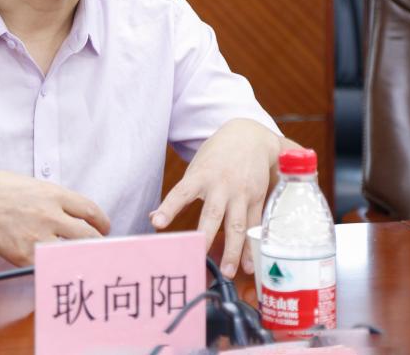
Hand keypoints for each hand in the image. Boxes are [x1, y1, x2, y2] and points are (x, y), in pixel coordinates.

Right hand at [0, 171, 110, 265]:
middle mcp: (49, 215)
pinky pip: (49, 266)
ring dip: (79, 258)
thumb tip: (75, 212)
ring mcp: (37, 236)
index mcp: (53, 194)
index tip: (103, 229)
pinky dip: (55, 267)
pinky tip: (56, 266)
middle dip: (97, 244)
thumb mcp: (32, 184)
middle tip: (98, 248)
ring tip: (80, 259)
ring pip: (72, 253)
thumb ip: (55, 198)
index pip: (91, 211)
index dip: (102, 223)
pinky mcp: (23, 255)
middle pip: (88, 236)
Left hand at [150, 119, 282, 278]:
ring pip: (237, 225)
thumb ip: (180, 196)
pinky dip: (252, 247)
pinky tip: (251, 265)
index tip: (157, 223)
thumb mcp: (196, 169)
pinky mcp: (257, 200)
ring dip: (234, 251)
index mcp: (200, 176)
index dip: (168, 208)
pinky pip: (254, 226)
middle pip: (212, 214)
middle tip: (197, 257)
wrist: (250, 137)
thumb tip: (153, 218)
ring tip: (228, 272)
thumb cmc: (217, 156)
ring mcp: (241, 194)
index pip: (180, 193)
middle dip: (205, 237)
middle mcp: (221, 186)